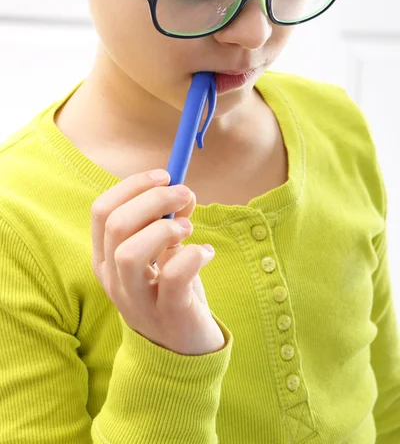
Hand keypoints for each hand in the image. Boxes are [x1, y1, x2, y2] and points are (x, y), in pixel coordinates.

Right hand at [91, 169, 224, 354]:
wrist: (182, 349)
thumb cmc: (171, 291)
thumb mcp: (165, 253)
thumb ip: (168, 222)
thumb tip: (183, 192)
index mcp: (106, 258)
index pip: (102, 210)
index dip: (133, 185)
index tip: (164, 176)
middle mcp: (113, 279)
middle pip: (116, 224)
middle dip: (153, 199)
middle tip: (184, 195)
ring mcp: (136, 300)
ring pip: (129, 253)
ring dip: (164, 229)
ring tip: (188, 229)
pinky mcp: (167, 315)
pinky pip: (173, 278)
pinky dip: (194, 256)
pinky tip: (206, 253)